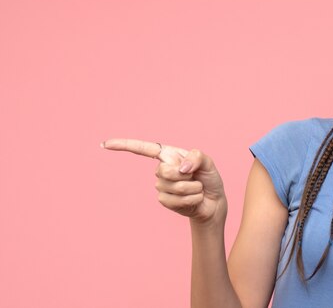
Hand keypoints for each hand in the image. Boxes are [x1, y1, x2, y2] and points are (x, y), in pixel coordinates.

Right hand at [101, 138, 225, 225]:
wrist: (213, 201)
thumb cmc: (209, 178)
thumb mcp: (208, 162)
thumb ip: (196, 157)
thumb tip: (180, 168)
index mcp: (170, 155)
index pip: (144, 149)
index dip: (125, 146)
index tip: (105, 144)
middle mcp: (163, 169)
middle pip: (164, 171)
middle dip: (185, 176)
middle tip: (195, 177)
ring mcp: (162, 186)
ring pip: (173, 187)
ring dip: (192, 189)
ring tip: (197, 189)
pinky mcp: (165, 201)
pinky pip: (175, 200)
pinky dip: (190, 199)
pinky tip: (194, 199)